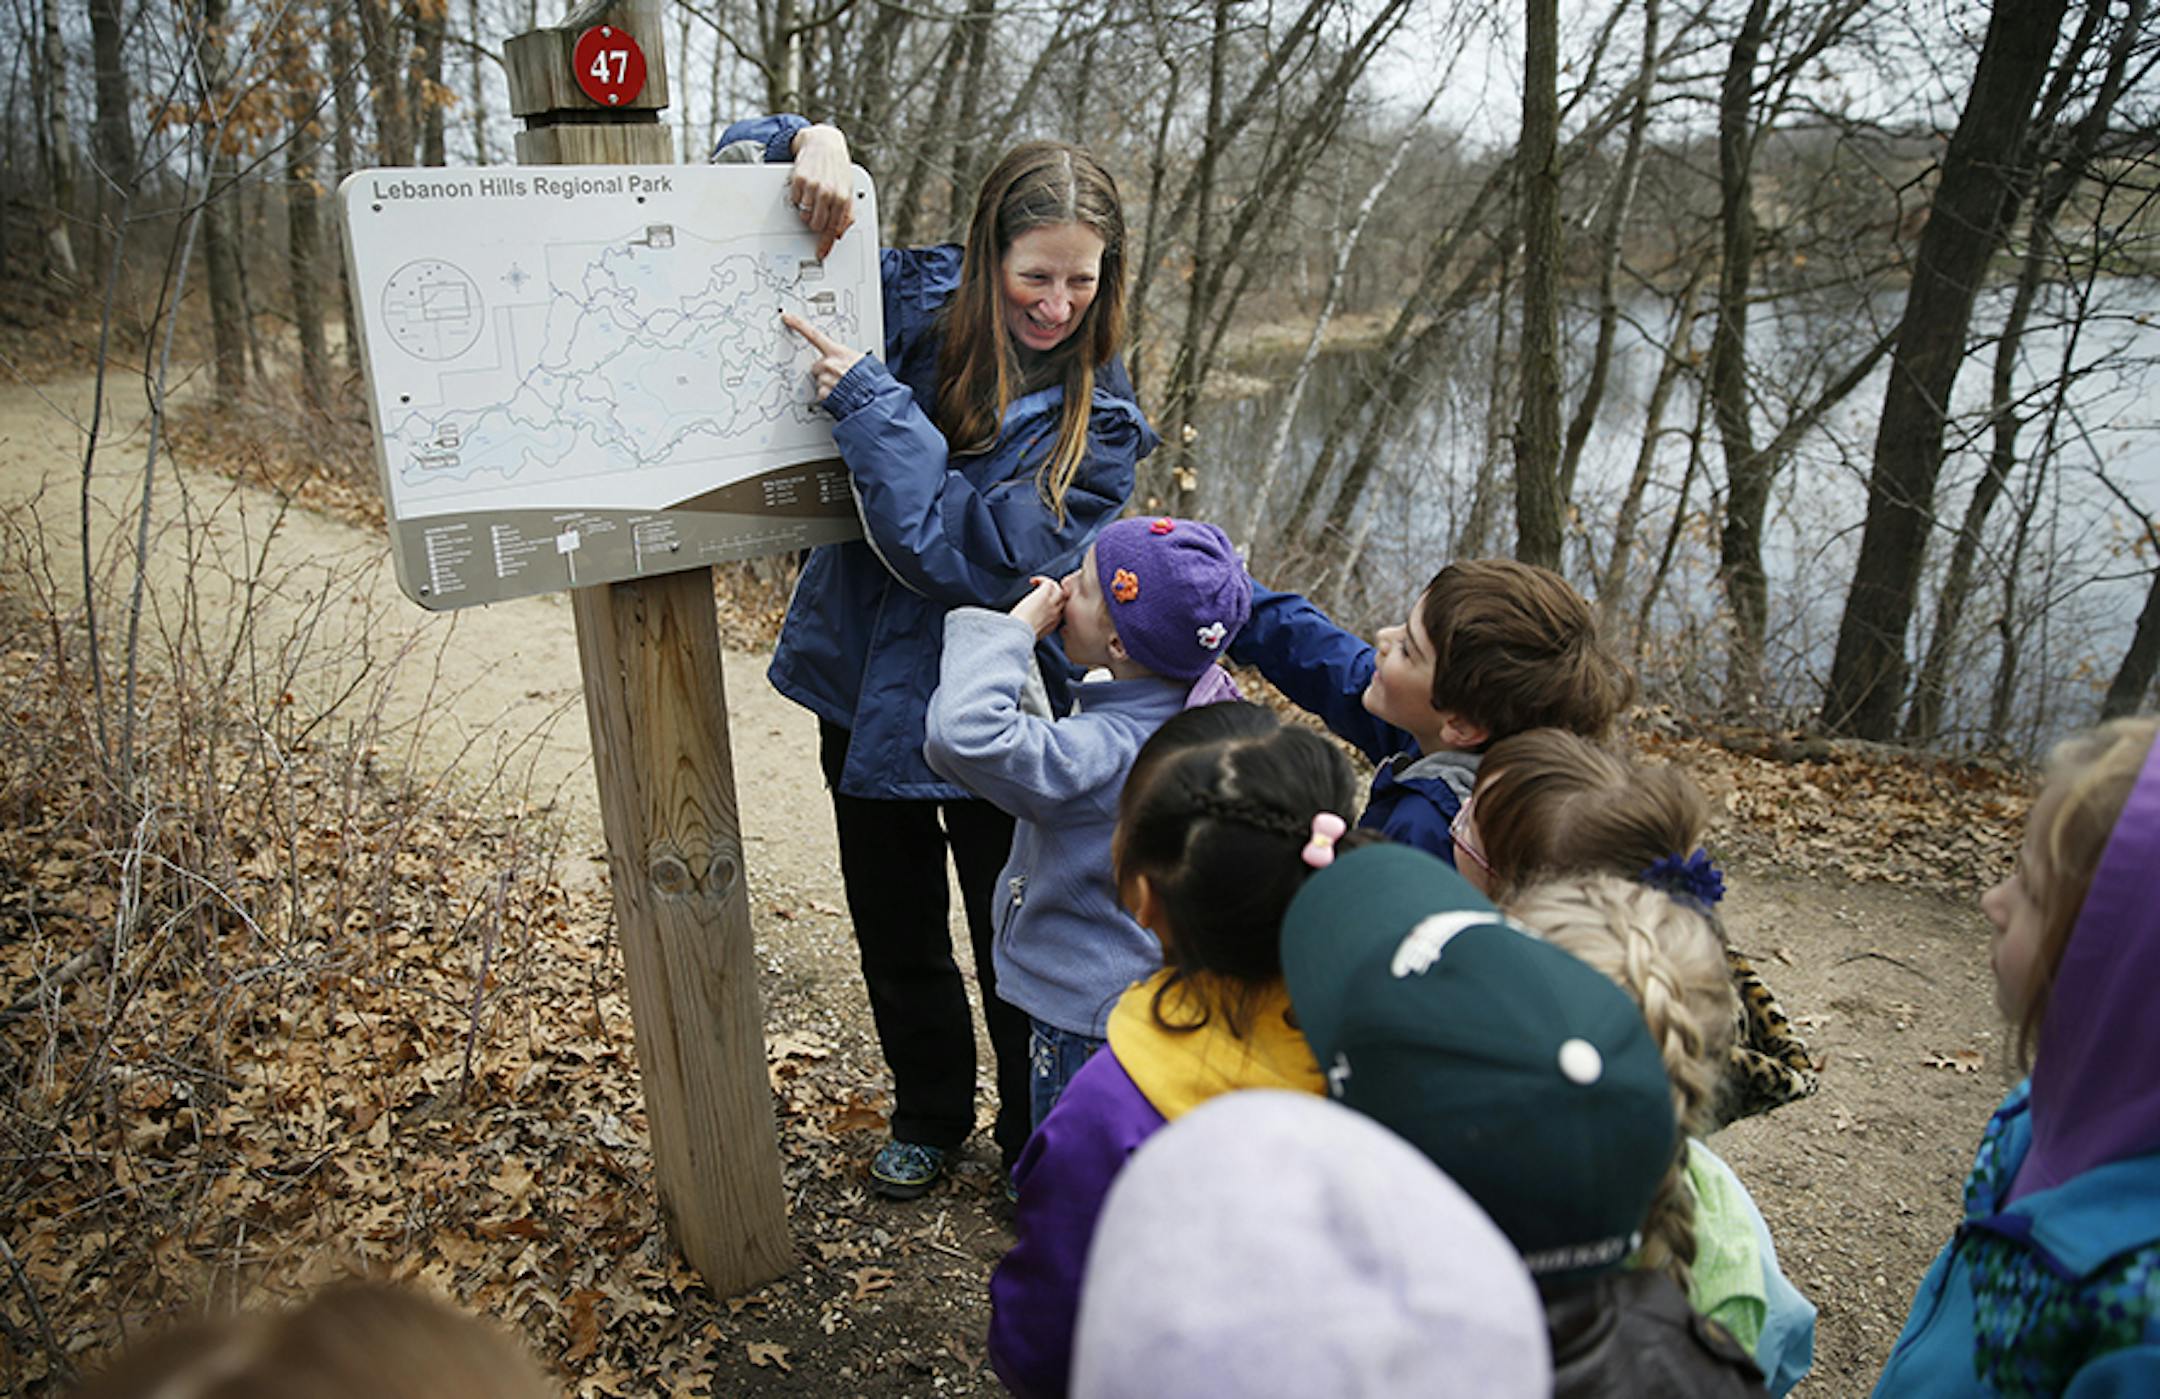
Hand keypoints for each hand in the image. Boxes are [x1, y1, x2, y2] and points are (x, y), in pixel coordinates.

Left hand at [783, 312, 865, 401]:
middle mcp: (829, 364)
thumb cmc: (872, 380)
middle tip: (839, 378)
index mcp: (838, 352)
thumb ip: (848, 358)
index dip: (799, 325)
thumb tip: (847, 361)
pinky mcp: (824, 394)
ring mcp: (825, 379)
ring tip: (843, 389)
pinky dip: (829, 397)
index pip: (814, 335)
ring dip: (828, 385)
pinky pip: (822, 395)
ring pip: (819, 381)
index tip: (788, 318)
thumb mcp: (863, 361)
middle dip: (824, 372)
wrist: (875, 398)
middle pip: (816, 366)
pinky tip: (840, 396)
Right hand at [787, 124, 855, 259]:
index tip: (821, 252)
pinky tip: (806, 189)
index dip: (826, 244)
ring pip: (805, 216)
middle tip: (818, 212)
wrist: (824, 143)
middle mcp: (828, 193)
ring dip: (807, 211)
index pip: (833, 229)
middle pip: (817, 226)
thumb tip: (839, 233)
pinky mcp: (799, 180)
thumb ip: (846, 213)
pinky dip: (799, 199)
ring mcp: (813, 186)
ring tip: (813, 198)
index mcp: (843, 198)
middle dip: (816, 223)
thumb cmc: (837, 168)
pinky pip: (795, 202)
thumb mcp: (848, 190)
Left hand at [1010, 576, 1065, 638]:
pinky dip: (1041, 579)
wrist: (1019, 633)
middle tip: (1043, 589)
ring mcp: (1051, 603)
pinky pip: (1048, 582)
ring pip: (1059, 589)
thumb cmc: (1022, 635)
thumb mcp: (1034, 634)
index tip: (1044, 602)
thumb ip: (1037, 627)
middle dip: (1055, 591)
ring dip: (1050, 583)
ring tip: (1038, 583)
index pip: (1061, 609)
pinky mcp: (1044, 595)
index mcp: (1054, 623)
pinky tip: (1032, 581)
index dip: (1055, 603)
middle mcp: (1055, 613)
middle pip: (1063, 598)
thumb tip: (1030, 624)